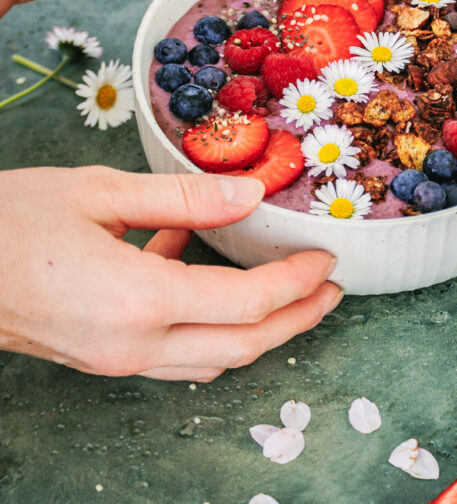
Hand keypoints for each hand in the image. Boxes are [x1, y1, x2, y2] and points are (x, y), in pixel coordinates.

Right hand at [0, 166, 340, 380]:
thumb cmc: (10, 222)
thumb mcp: (100, 192)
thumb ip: (184, 197)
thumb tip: (251, 193)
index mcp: (139, 300)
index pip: (248, 303)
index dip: (297, 282)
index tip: (325, 258)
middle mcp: (134, 344)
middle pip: (242, 346)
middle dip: (296, 319)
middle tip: (329, 289)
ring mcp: (115, 359)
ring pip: (211, 358)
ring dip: (257, 328)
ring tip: (286, 288)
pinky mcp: (100, 356)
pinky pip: (172, 349)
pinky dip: (202, 318)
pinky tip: (188, 257)